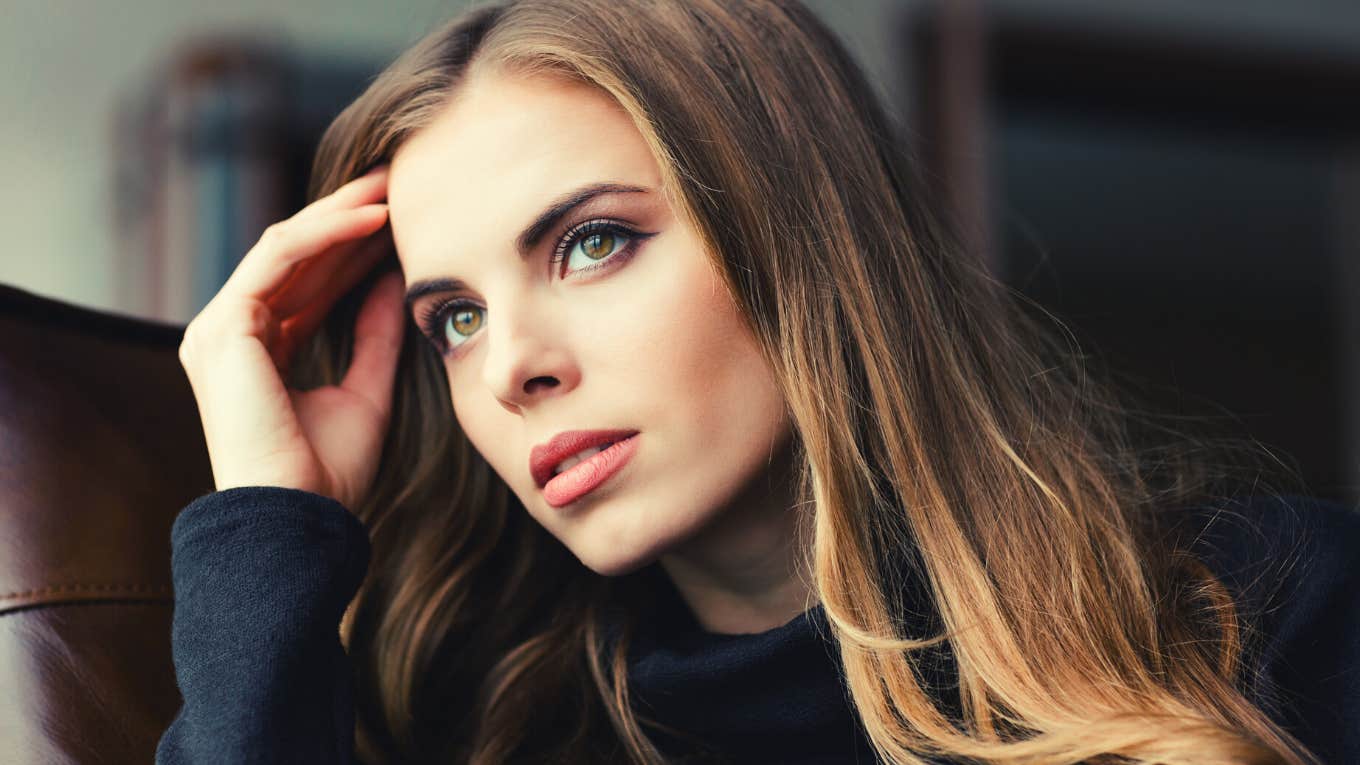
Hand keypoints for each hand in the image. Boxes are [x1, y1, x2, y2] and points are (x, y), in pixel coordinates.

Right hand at [177, 165, 404, 509]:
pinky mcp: (223, 326)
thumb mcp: (366, 392)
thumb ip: (375, 337)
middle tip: (398, 182)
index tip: (404, 223)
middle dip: (348, 218)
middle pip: (296, 259)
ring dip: (342, 213)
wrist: (297, 519)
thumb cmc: (328, 475)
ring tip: (393, 186)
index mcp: (257, 353)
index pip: (308, 284)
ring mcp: (219, 328)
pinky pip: (279, 257)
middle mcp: (231, 335)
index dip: (355, 250)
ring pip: (286, 247)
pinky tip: (374, 218)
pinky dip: (328, 233)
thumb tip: (396, 283)